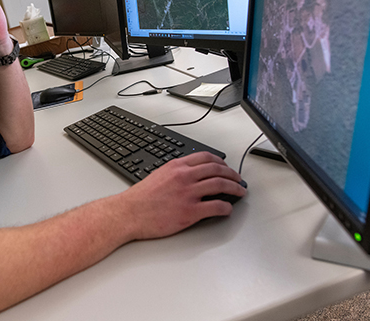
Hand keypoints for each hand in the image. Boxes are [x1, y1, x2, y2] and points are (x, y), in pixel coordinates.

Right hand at [119, 151, 245, 239]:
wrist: (129, 213)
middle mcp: (185, 177)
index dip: (220, 161)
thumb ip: (175, 173)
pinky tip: (227, 209)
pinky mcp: (191, 212)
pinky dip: (226, 208)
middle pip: (217, 170)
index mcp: (177, 167)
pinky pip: (216, 207)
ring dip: (235, 188)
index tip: (225, 166)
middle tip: (238, 179)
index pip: (206, 157)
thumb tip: (190, 175)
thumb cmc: (140, 198)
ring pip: (221, 185)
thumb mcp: (158, 175)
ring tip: (240, 192)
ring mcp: (189, 194)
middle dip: (232, 174)